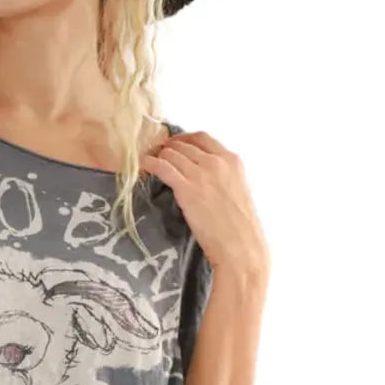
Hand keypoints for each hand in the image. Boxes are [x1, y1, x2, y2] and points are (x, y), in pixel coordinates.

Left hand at [141, 130, 268, 273]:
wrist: (240, 246)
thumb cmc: (240, 227)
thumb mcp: (237, 190)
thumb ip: (222, 176)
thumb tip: (202, 174)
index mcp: (232, 160)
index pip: (202, 137)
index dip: (183, 139)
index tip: (173, 145)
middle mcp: (217, 162)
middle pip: (183, 144)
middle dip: (167, 148)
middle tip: (156, 156)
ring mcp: (202, 173)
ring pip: (171, 153)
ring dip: (157, 156)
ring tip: (149, 163)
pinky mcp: (187, 189)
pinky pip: (162, 167)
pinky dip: (150, 164)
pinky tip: (144, 167)